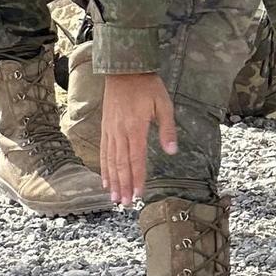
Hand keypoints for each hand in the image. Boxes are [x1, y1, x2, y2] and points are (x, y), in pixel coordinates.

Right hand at [101, 71, 177, 204]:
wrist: (124, 71)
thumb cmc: (148, 87)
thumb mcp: (164, 104)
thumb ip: (167, 129)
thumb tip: (172, 151)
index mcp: (136, 128)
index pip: (136, 159)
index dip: (137, 178)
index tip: (139, 194)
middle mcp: (120, 133)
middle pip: (121, 165)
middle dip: (124, 185)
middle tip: (126, 203)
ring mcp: (110, 131)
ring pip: (110, 161)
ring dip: (113, 181)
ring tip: (115, 198)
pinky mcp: (105, 128)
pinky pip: (104, 152)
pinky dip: (104, 168)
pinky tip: (105, 179)